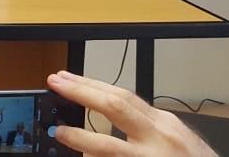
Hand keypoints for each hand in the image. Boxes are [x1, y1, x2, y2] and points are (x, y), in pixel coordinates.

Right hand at [48, 71, 217, 156]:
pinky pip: (139, 102)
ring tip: (68, 77)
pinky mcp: (173, 120)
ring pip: (126, 95)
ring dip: (93, 84)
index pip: (106, 145)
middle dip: (81, 91)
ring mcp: (169, 125)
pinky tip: (99, 89)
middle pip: (115, 106)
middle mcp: (160, 138)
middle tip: (55, 81)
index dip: (78, 137)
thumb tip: (89, 151)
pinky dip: (114, 93)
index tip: (58, 131)